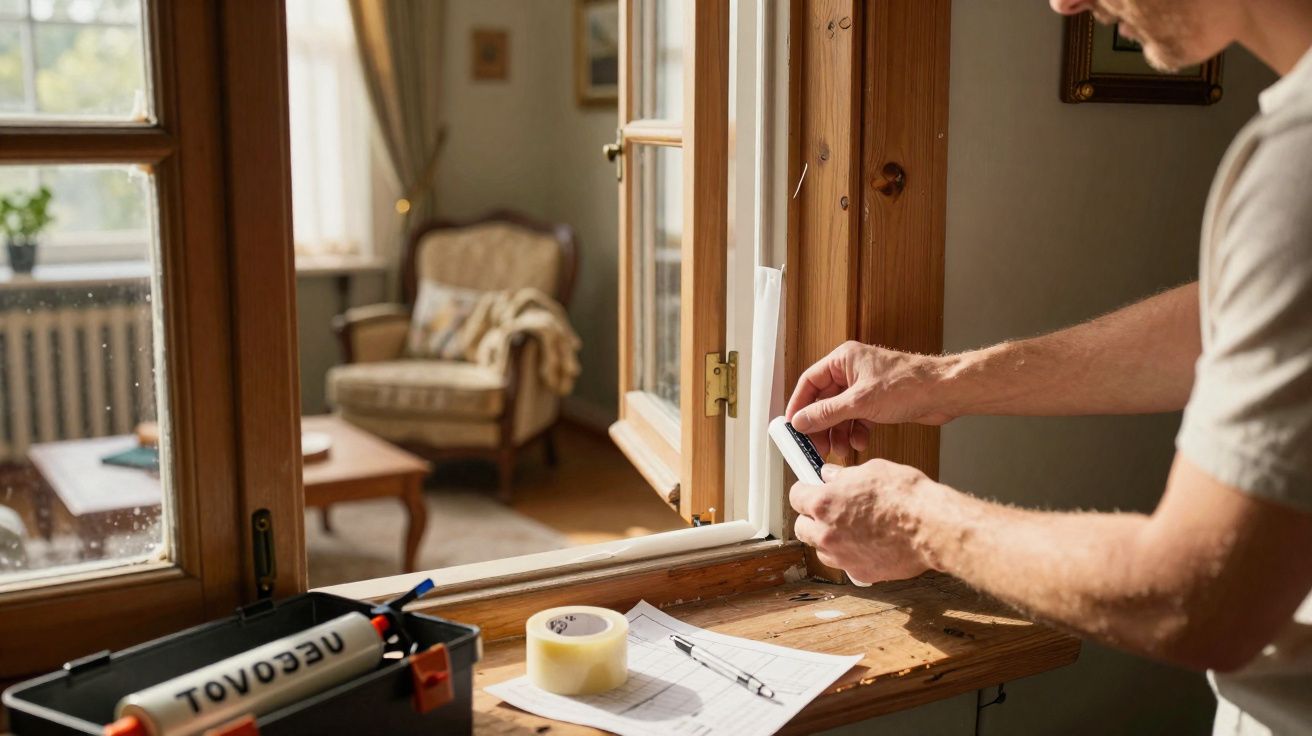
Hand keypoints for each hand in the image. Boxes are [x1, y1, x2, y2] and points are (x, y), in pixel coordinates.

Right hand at [785, 341, 957, 456]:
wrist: (944, 392)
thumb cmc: (908, 385)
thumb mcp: (860, 402)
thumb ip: (826, 413)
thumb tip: (800, 421)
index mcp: (843, 360)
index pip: (809, 382)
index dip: (798, 405)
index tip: (792, 427)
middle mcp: (851, 371)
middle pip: (823, 401)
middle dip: (821, 426)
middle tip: (817, 447)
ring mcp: (864, 387)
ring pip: (840, 413)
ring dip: (839, 433)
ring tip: (842, 451)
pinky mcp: (877, 402)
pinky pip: (856, 419)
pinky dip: (856, 433)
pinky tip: (860, 443)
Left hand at [790, 461, 938, 583]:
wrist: (931, 526)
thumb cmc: (906, 496)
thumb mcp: (871, 471)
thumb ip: (844, 476)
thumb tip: (831, 476)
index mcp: (824, 503)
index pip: (795, 496)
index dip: (805, 491)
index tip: (811, 490)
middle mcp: (826, 533)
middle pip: (801, 526)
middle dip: (811, 517)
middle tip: (828, 510)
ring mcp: (841, 557)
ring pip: (820, 549)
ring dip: (828, 539)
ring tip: (849, 528)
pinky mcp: (859, 573)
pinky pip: (844, 564)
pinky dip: (849, 555)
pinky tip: (865, 544)